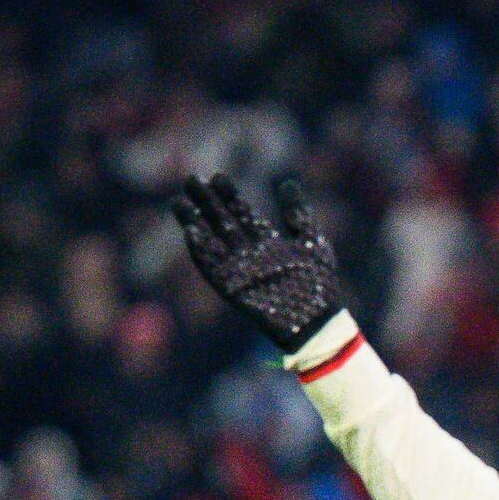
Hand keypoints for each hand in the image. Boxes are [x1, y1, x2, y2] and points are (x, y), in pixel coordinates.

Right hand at [173, 174, 350, 357]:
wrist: (318, 323)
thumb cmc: (318, 284)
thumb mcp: (310, 241)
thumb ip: (297, 214)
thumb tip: (286, 182)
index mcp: (266, 241)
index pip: (241, 212)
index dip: (229, 195)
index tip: (217, 176)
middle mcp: (248, 254)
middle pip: (222, 222)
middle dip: (206, 202)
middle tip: (191, 180)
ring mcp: (239, 271)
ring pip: (211, 242)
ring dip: (195, 222)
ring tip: (179, 203)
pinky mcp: (232, 290)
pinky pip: (212, 269)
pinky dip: (201, 252)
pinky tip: (190, 232)